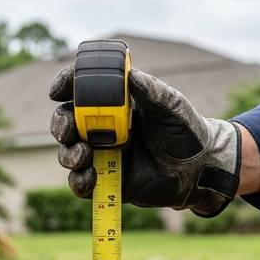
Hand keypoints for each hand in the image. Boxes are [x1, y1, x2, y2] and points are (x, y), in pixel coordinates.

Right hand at [49, 65, 239, 215]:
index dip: (66, 87)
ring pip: (69, 152)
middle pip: (67, 122)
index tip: (58, 90)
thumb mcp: (172, 107)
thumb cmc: (187, 133)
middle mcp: (105, 129)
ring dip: (68, 153)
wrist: (200, 169)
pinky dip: (78, 181)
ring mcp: (104, 155)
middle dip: (61, 124)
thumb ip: (152, 92)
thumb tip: (130, 75)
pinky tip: (88, 177)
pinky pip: (81, 183)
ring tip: (83, 155)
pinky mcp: (108, 182)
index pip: (82, 91)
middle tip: (69, 130)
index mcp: (116, 106)